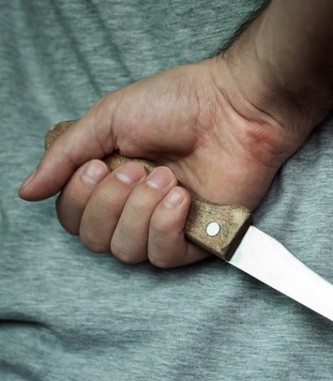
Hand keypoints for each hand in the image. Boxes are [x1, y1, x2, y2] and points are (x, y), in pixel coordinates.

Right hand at [18, 0, 332, 267]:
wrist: (235, 108)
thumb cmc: (181, 103)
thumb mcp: (108, 119)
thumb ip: (66, 156)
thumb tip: (28, 191)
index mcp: (112, 180)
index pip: (73, 216)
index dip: (77, 198)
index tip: (100, 164)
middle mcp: (136, 206)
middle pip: (94, 238)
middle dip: (108, 203)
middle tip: (136, 167)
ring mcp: (168, 224)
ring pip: (125, 251)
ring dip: (138, 211)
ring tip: (164, 177)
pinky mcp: (199, 238)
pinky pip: (162, 257)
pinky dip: (163, 226)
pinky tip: (180, 197)